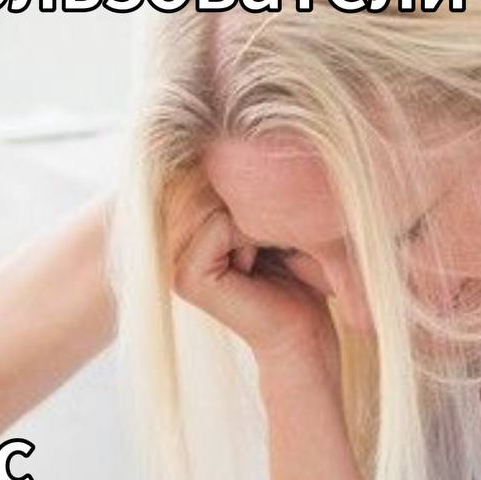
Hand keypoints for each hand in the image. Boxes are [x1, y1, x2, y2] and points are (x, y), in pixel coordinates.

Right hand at [164, 181, 360, 370]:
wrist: (304, 338)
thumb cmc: (301, 279)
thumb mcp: (274, 222)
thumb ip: (250, 191)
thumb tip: (235, 141)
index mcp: (191, 233)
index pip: (215, 177)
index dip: (255, 187)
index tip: (283, 219)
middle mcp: (175, 247)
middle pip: (214, 186)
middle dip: (257, 201)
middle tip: (283, 241)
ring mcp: (175, 263)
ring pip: (220, 203)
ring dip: (260, 220)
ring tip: (277, 252)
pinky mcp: (187, 277)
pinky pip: (222, 225)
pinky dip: (255, 235)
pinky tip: (268, 263)